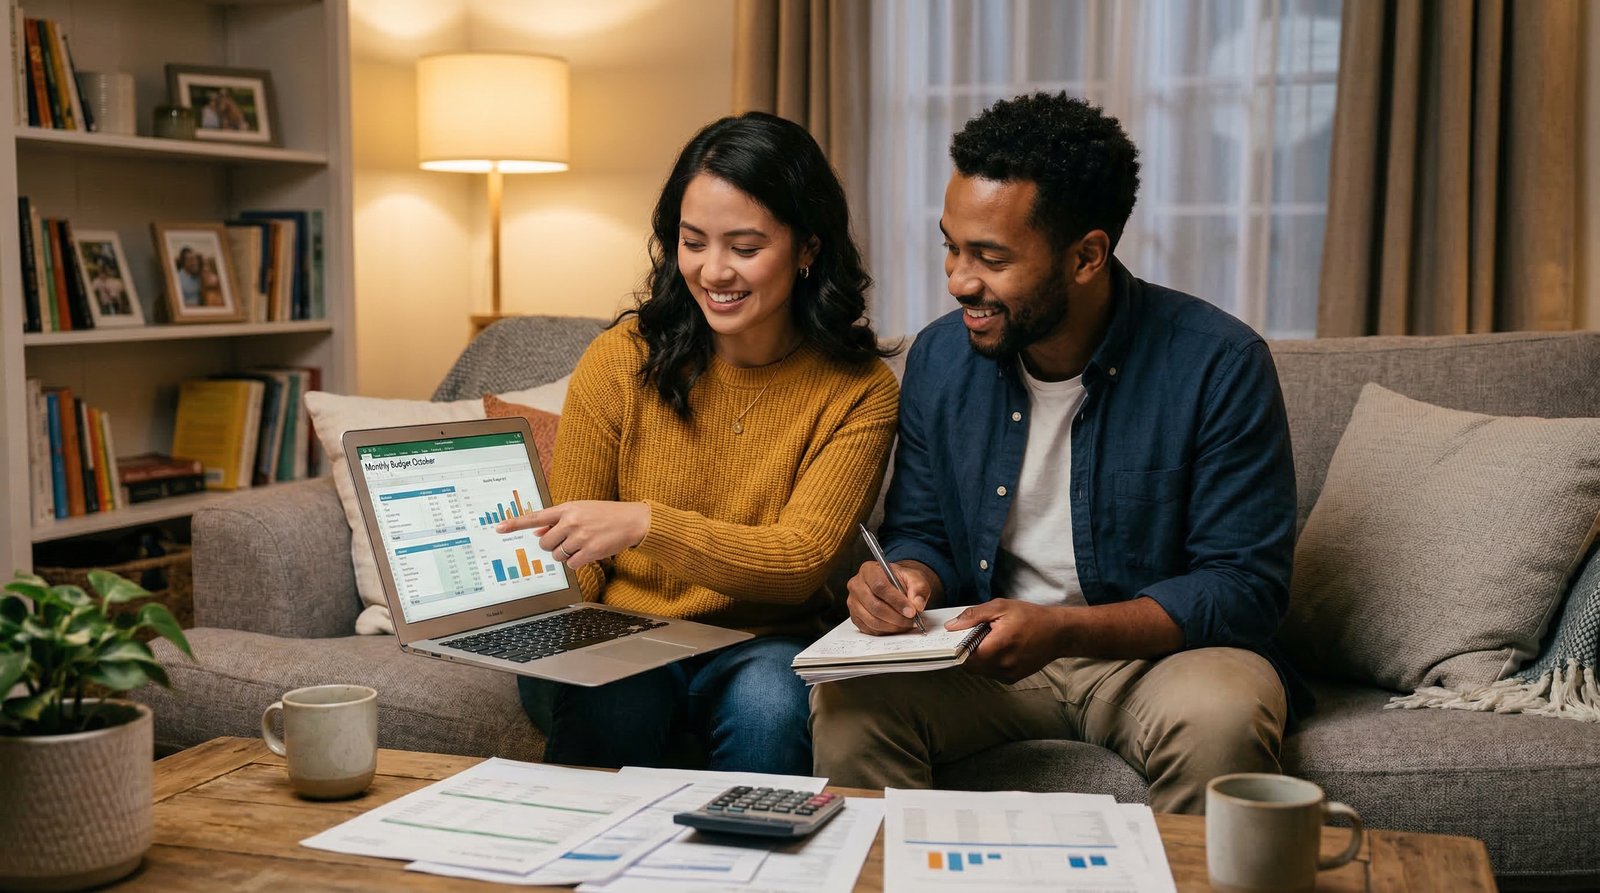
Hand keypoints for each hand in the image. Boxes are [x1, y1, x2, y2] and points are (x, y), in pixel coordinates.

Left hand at [496, 500, 648, 567]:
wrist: (632, 520)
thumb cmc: (605, 514)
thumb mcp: (580, 510)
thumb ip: (558, 520)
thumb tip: (537, 531)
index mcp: (566, 508)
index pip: (535, 517)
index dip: (515, 524)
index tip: (498, 528)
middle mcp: (571, 521)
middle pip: (545, 543)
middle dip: (552, 546)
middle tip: (568, 541)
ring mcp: (580, 536)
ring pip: (557, 555)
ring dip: (566, 555)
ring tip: (581, 544)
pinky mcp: (590, 551)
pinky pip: (571, 564)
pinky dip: (577, 562)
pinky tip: (588, 552)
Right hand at [845, 559, 939, 635]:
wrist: (894, 584)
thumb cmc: (901, 580)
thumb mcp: (915, 578)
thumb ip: (919, 589)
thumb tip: (917, 605)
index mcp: (869, 570)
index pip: (879, 586)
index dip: (897, 601)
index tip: (912, 611)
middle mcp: (856, 585)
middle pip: (874, 606)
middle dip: (896, 617)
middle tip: (912, 620)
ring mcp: (853, 602)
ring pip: (872, 620)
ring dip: (893, 626)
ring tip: (907, 624)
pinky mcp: (855, 617)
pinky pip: (870, 629)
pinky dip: (886, 631)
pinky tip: (897, 626)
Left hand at [946, 599, 1067, 682]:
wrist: (1059, 633)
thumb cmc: (1031, 617)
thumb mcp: (1000, 607)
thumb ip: (973, 616)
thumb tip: (951, 626)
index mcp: (997, 647)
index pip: (963, 656)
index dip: (957, 647)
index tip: (957, 638)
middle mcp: (1002, 666)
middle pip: (970, 665)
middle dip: (968, 652)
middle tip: (976, 636)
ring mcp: (1008, 674)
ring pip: (980, 671)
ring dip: (979, 658)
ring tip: (990, 641)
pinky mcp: (1013, 678)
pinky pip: (991, 673)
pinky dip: (989, 663)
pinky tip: (999, 649)